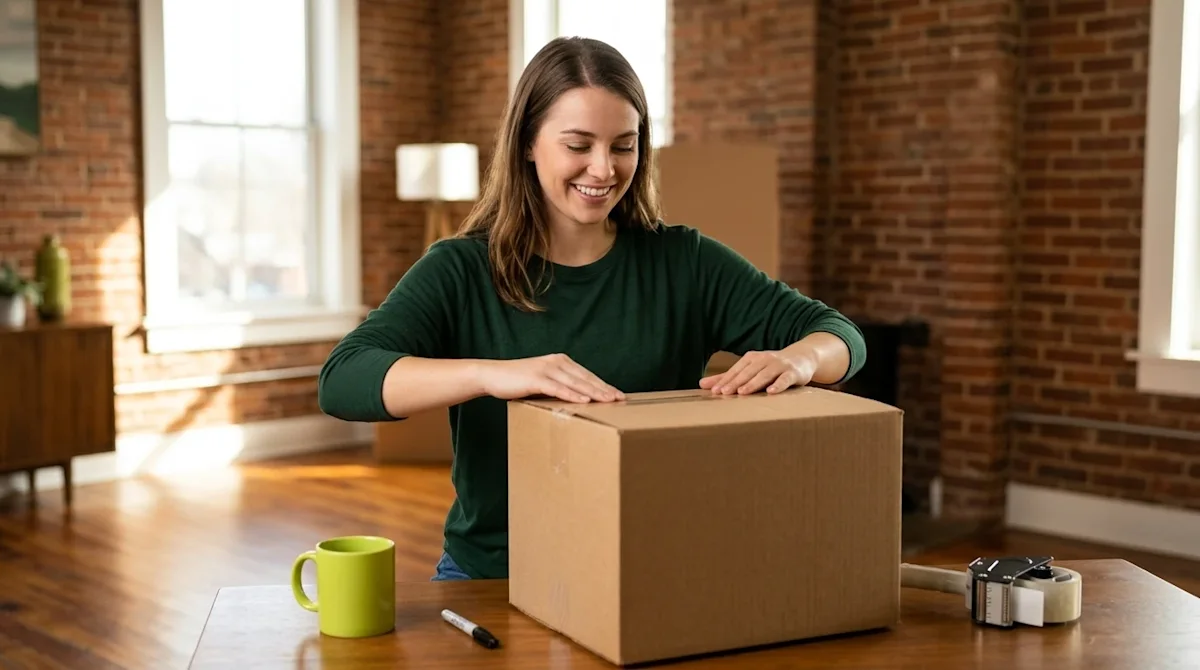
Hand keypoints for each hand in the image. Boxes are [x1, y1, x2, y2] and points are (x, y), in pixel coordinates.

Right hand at [478, 354, 624, 403]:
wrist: (493, 376)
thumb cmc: (519, 382)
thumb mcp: (543, 381)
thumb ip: (559, 385)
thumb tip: (578, 399)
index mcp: (561, 361)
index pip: (587, 375)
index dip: (604, 385)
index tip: (618, 394)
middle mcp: (556, 362)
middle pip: (586, 378)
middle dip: (604, 389)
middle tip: (620, 399)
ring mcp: (546, 369)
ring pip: (575, 383)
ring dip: (593, 393)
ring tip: (608, 401)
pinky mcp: (536, 379)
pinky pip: (558, 388)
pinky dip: (572, 395)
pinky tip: (584, 401)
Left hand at [699, 349, 816, 395]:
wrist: (802, 358)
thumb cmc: (771, 367)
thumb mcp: (749, 369)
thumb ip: (727, 377)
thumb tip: (702, 384)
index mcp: (751, 358)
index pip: (736, 370)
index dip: (725, 380)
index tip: (714, 391)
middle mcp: (764, 360)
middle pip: (747, 372)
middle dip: (735, 382)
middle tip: (724, 393)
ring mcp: (778, 365)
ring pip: (764, 375)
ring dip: (753, 383)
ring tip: (742, 393)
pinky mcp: (792, 372)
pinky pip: (784, 379)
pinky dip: (778, 385)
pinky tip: (771, 392)